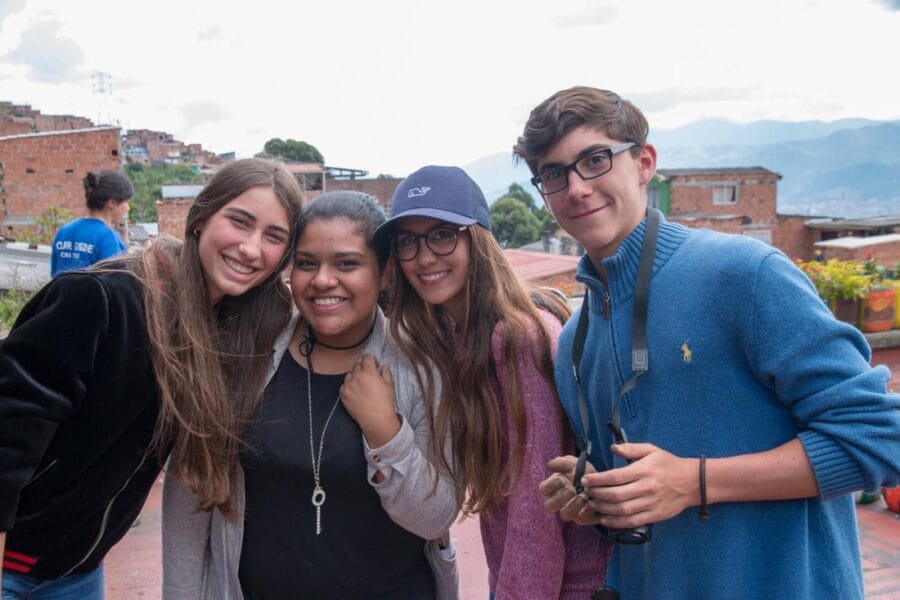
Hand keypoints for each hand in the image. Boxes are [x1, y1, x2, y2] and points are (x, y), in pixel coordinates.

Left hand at [340, 354, 400, 447]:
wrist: (376, 419)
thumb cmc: (385, 402)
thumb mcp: (389, 385)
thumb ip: (386, 372)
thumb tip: (384, 366)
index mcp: (368, 372)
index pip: (367, 357)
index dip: (372, 360)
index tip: (375, 365)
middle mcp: (356, 377)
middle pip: (357, 365)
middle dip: (364, 368)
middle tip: (369, 376)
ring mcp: (348, 386)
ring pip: (349, 374)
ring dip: (355, 376)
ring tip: (362, 385)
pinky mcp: (343, 395)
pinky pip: (344, 385)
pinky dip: (349, 386)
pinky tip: (356, 392)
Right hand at [538, 455, 604, 525]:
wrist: (603, 483)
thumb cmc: (585, 473)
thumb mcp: (575, 464)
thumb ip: (562, 462)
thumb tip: (549, 464)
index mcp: (554, 487)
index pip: (543, 489)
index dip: (550, 485)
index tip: (561, 479)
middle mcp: (560, 501)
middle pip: (549, 506)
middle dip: (560, 498)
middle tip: (572, 490)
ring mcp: (570, 511)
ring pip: (564, 515)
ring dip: (573, 505)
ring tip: (583, 496)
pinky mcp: (582, 518)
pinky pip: (580, 519)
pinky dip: (586, 511)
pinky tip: (592, 503)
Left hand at [580, 443, 697, 528]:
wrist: (692, 482)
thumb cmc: (668, 464)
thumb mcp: (651, 450)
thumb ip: (631, 449)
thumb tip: (613, 448)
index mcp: (643, 471)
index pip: (615, 477)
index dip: (597, 480)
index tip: (585, 480)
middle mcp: (646, 488)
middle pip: (615, 495)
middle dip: (597, 494)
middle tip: (586, 492)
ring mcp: (650, 504)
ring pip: (621, 510)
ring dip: (603, 509)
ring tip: (592, 504)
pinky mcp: (654, 516)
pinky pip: (631, 522)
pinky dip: (615, 522)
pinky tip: (604, 519)